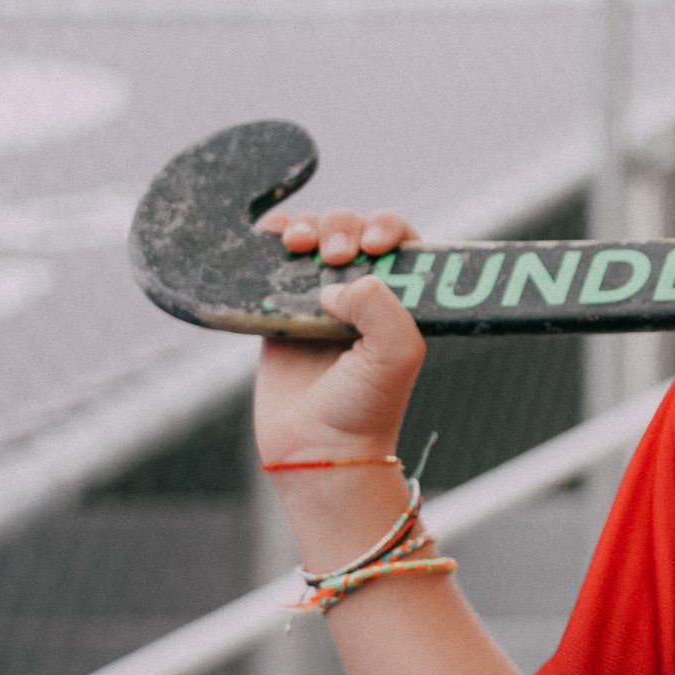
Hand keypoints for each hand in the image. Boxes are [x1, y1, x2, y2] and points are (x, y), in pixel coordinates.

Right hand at [252, 208, 425, 466]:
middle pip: (352, 230)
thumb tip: (333, 282)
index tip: (373, 244)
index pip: (400, 241)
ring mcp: (321, 301)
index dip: (386, 228)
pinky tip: (275, 236)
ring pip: (315, 238)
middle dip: (343, 228)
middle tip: (336, 256)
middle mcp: (363, 296)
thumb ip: (378, 304)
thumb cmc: (367, 407)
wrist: (317, 448)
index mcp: (401, 300)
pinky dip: (273, 237)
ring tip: (301, 246)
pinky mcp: (280, 312)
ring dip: (310, 226)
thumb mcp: (397, 353)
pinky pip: (273, 261)